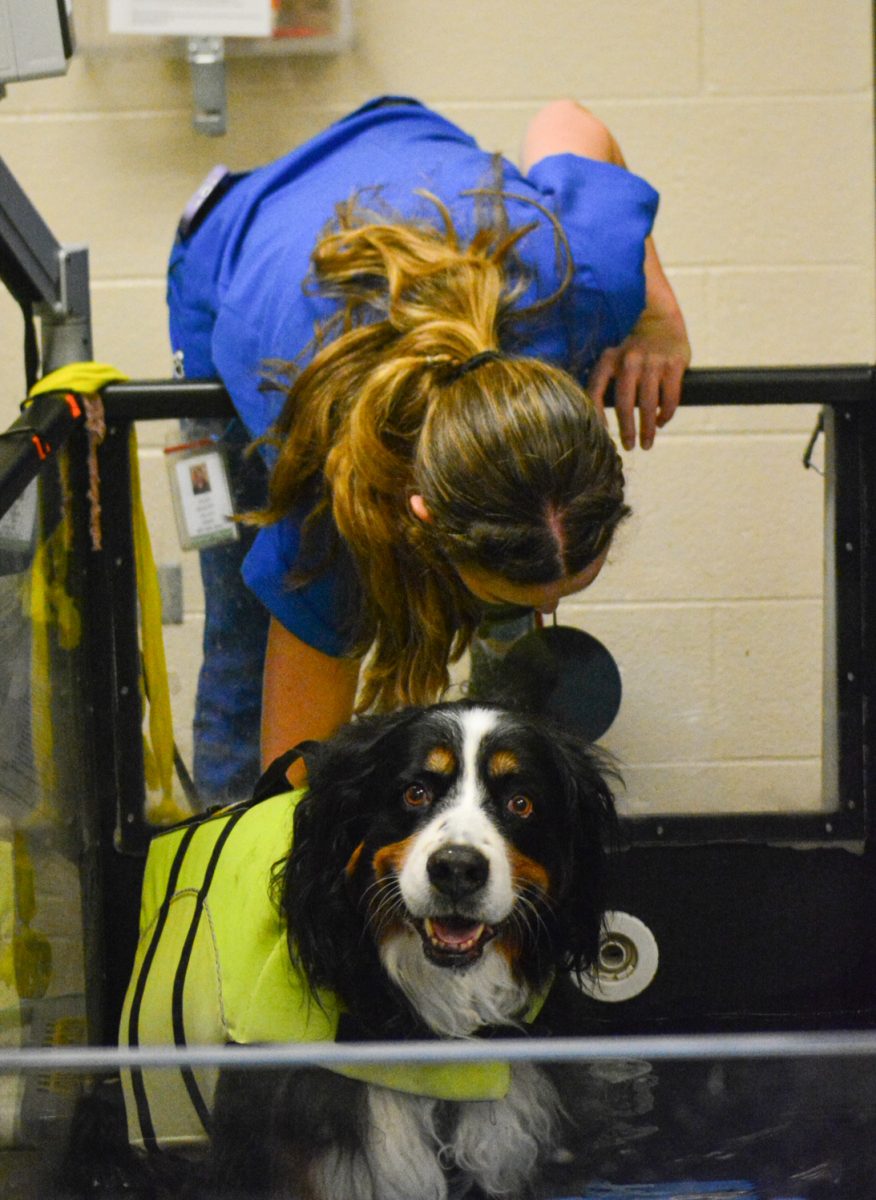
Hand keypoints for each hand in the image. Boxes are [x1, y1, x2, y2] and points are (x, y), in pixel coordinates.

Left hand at [587, 307, 690, 450]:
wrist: (659, 318)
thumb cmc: (632, 348)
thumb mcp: (613, 358)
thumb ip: (607, 382)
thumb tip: (597, 417)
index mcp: (609, 360)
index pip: (596, 392)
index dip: (597, 416)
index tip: (602, 435)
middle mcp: (629, 361)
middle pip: (625, 404)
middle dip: (627, 430)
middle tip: (629, 447)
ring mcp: (652, 362)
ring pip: (648, 404)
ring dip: (647, 428)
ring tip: (646, 444)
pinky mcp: (674, 364)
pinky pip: (669, 396)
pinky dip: (665, 414)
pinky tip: (661, 422)